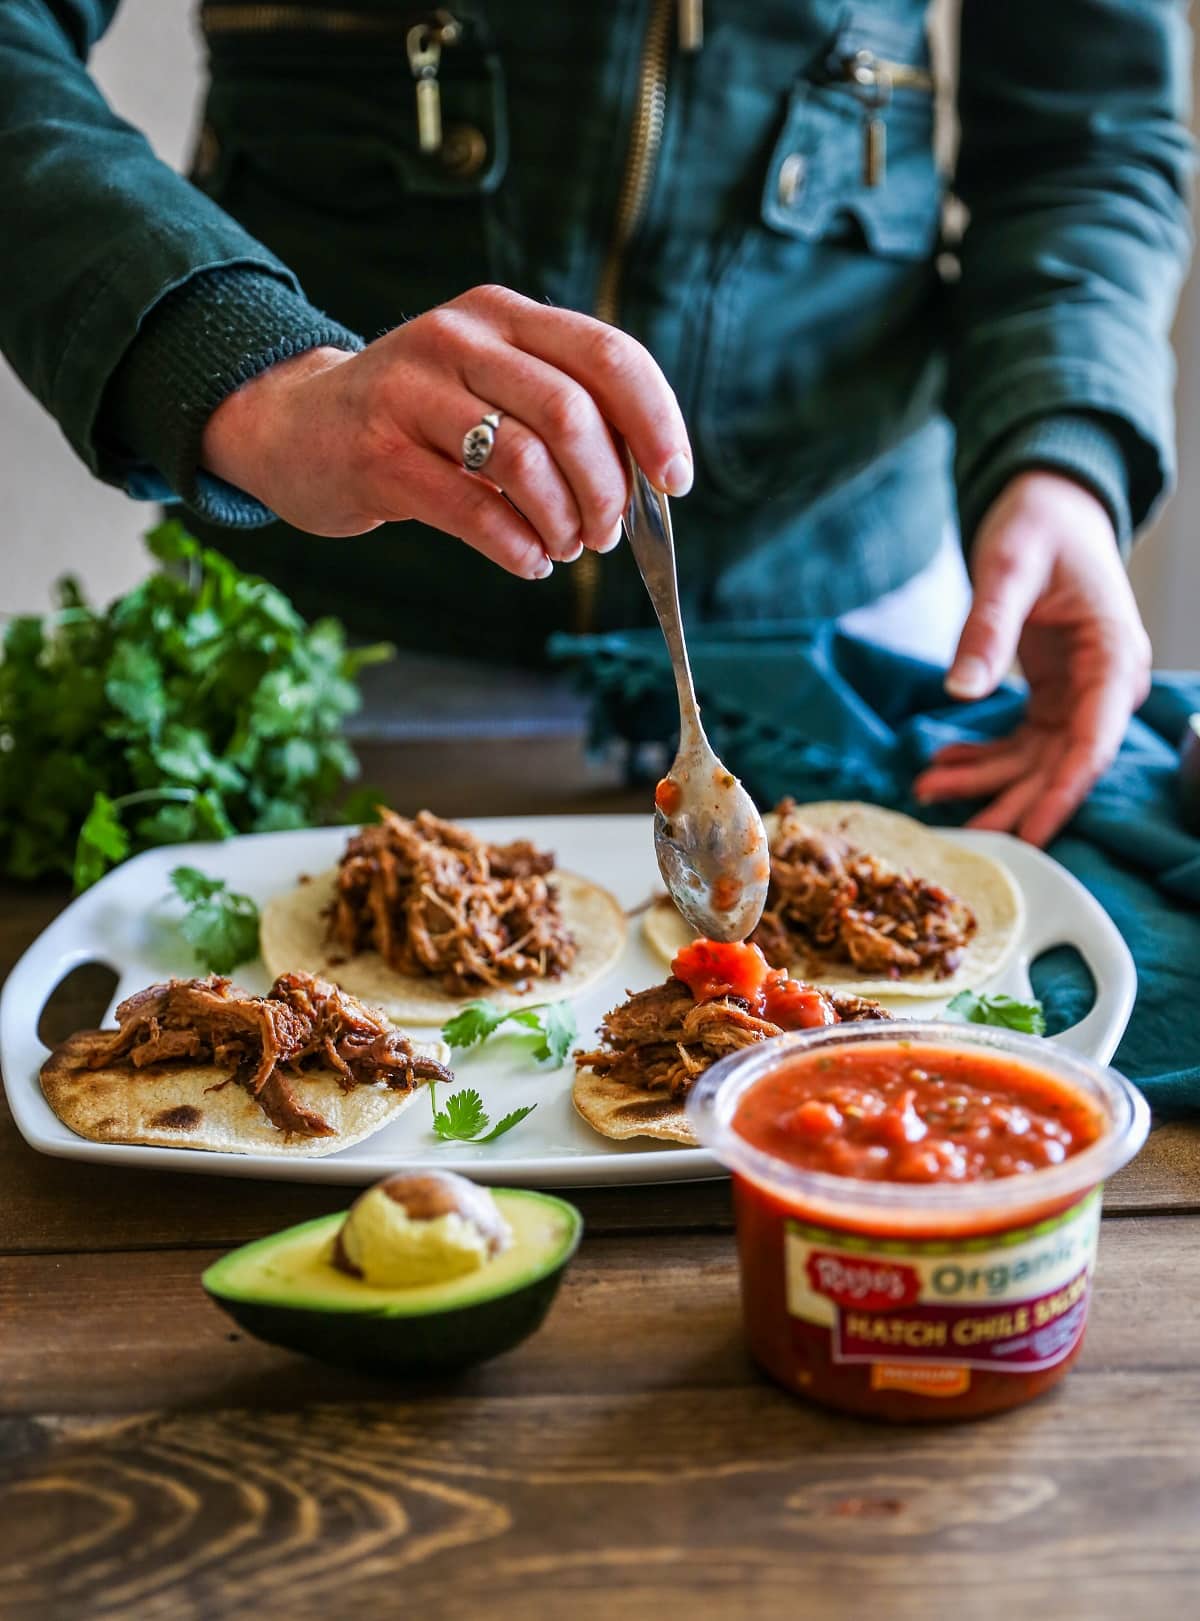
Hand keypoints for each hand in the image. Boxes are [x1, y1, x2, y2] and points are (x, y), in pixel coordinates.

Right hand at [199, 284, 692, 578]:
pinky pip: (473, 509)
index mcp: (502, 314)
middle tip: (606, 532)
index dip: (655, 422)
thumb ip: (561, 411)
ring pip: (526, 461)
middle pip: (572, 413)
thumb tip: (648, 478)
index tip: (673, 480)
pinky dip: (517, 547)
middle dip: (608, 489)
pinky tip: (528, 559)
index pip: (608, 355)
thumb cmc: (416, 419)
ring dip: (564, 521)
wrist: (298, 427)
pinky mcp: (379, 454)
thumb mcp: (489, 385)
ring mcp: (412, 392)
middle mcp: (460, 338)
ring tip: (565, 546)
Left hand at [913, 471, 1150, 846]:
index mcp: (1113, 656)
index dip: (1062, 793)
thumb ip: (987, 627)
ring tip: (926, 790)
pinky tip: (941, 764)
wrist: (1048, 507)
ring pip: (1037, 761)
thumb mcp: (1008, 567)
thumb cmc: (1038, 526)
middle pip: (1063, 764)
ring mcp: (1081, 695)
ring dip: (986, 781)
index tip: (1030, 834)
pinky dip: (982, 757)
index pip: (1093, 742)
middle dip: (1012, 801)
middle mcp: (1106, 686)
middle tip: (963, 836)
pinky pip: (1021, 742)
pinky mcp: (1054, 697)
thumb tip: (961, 689)